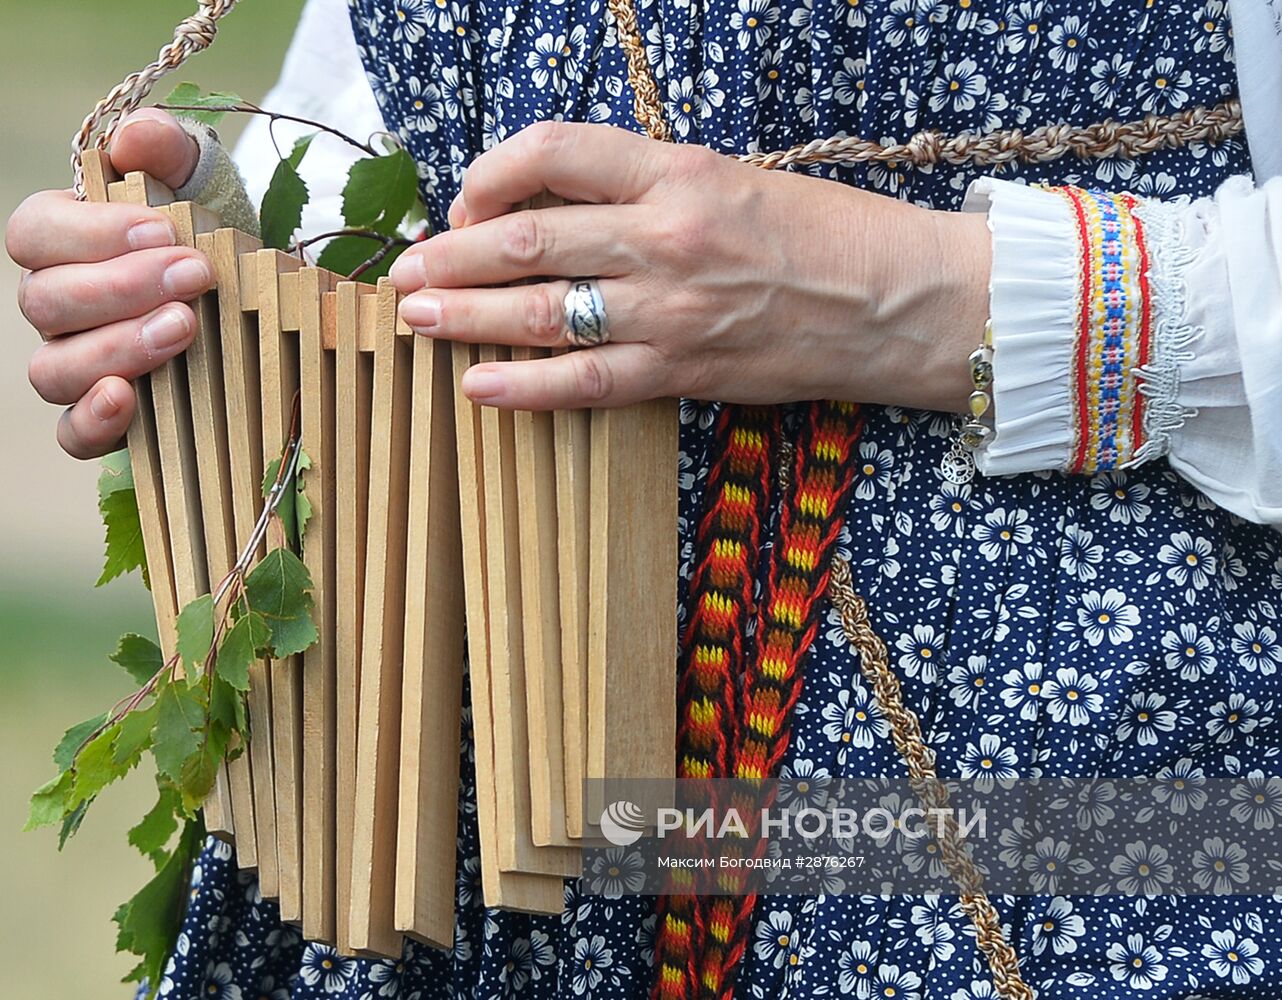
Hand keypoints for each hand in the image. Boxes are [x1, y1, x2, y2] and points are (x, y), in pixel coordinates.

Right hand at [5, 108, 212, 458]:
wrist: (257, 291)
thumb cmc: (213, 232)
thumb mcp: (202, 181)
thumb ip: (167, 151)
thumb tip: (134, 140)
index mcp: (63, 243)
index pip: (36, 234)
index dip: (90, 234)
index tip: (164, 231)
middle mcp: (57, 308)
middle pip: (47, 302)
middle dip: (122, 288)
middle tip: (195, 276)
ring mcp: (75, 364)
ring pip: (54, 368)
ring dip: (117, 347)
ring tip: (184, 327)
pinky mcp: (107, 418)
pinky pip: (74, 433)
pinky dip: (93, 420)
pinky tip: (126, 398)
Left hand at [389, 121, 990, 411]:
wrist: (896, 301)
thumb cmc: (822, 233)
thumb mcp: (730, 179)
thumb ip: (644, 189)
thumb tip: (554, 210)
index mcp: (677, 170)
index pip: (552, 154)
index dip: (488, 174)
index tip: (464, 199)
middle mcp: (664, 236)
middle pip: (527, 240)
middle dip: (450, 254)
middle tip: (404, 272)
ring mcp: (670, 310)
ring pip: (543, 313)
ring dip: (467, 316)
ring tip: (417, 319)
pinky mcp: (683, 371)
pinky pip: (586, 383)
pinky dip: (524, 387)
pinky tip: (476, 387)